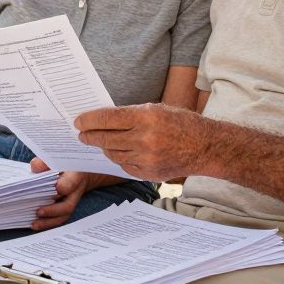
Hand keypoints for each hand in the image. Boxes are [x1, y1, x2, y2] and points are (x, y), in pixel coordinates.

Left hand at [29, 159, 121, 229]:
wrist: (81, 168)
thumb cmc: (65, 162)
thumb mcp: (57, 157)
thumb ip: (45, 161)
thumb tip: (36, 166)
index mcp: (75, 175)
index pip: (71, 183)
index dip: (64, 187)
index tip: (55, 189)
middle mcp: (75, 191)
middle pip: (68, 205)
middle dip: (52, 210)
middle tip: (38, 211)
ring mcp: (72, 200)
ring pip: (64, 215)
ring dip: (48, 221)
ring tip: (34, 224)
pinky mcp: (67, 206)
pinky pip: (60, 218)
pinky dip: (48, 223)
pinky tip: (35, 224)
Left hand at [74, 104, 209, 181]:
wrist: (205, 147)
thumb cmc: (180, 123)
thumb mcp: (155, 109)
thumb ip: (130, 115)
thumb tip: (102, 120)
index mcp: (146, 117)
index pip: (107, 118)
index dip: (89, 120)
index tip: (78, 122)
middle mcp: (145, 139)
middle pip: (106, 138)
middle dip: (89, 136)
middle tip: (81, 134)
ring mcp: (147, 159)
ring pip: (113, 154)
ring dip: (104, 147)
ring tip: (99, 142)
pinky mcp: (149, 174)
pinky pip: (124, 166)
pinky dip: (119, 158)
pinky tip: (118, 152)